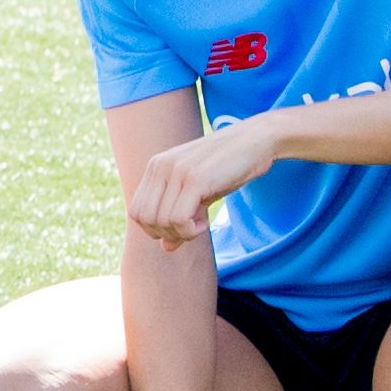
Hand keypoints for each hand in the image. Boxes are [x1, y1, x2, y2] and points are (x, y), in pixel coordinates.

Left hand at [126, 120, 275, 254]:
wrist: (254, 142)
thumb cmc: (226, 169)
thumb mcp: (197, 195)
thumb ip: (177, 220)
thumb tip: (166, 248)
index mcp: (155, 167)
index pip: (136, 212)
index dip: (155, 229)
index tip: (179, 227)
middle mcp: (160, 167)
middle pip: (145, 219)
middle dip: (166, 233)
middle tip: (190, 229)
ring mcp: (176, 172)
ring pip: (161, 221)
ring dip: (182, 233)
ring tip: (201, 222)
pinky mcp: (195, 179)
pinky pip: (179, 219)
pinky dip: (191, 231)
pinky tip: (205, 222)